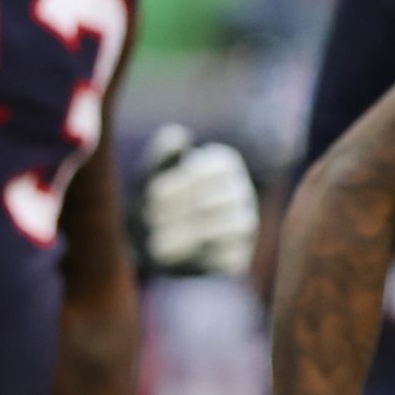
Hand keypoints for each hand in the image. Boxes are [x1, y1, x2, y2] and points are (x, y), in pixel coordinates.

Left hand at [134, 124, 259, 278]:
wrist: (154, 239)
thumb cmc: (154, 199)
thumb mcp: (153, 174)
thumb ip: (163, 153)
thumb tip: (178, 136)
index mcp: (224, 163)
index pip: (212, 172)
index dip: (179, 185)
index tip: (152, 196)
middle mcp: (241, 192)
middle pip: (215, 201)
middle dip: (178, 213)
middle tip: (149, 221)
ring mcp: (246, 224)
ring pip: (225, 229)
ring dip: (186, 238)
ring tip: (156, 244)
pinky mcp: (240, 255)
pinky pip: (227, 257)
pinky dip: (200, 259)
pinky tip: (174, 259)